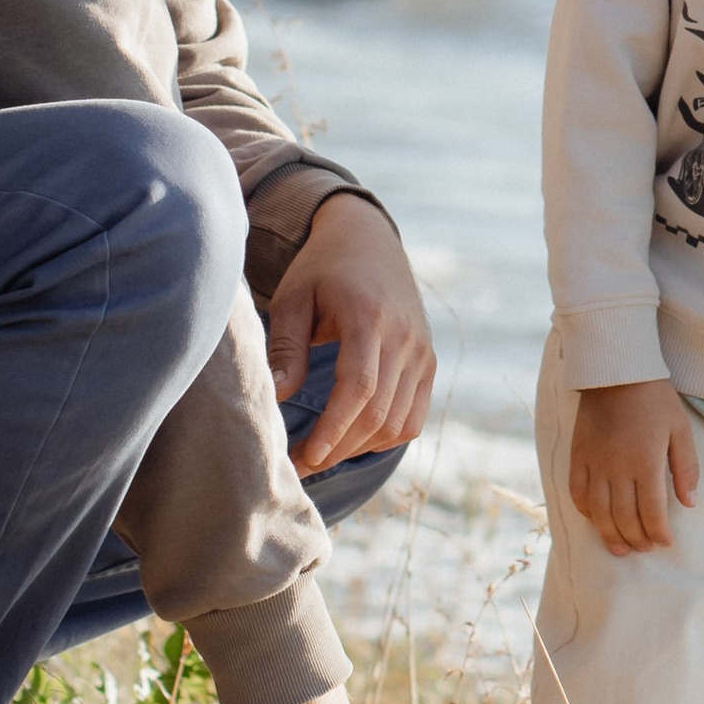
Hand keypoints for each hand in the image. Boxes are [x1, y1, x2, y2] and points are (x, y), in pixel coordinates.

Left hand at [265, 193, 435, 471]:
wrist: (369, 239)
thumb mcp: (294, 298)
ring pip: (398, 422)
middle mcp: (405, 337)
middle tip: (301, 465)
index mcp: (369, 317)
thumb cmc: (322, 268)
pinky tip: (353, 439)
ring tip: (322, 454)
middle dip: (339, 448)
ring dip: (360, 447)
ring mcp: (422, 351)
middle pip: (379, 412)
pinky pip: (414, 417)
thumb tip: (275, 397)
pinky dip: (386, 437)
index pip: (359, 387)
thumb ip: (286, 347)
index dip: (334, 429)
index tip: (306, 456)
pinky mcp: (428, 361)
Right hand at [568, 378, 699, 555]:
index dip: (658, 533)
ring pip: (599, 512)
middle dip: (637, 539)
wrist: (616, 371)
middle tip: (645, 548)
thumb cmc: (655, 399)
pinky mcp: (578, 456)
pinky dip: (586, 512)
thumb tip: (689, 504)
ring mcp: (594, 463)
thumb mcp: (680, 429)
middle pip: (624, 518)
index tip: (665, 543)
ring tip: (620, 549)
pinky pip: (577, 492)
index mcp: (646, 462)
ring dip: (610, 535)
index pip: (652, 512)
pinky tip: (596, 521)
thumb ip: (686, 468)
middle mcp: (617, 468)